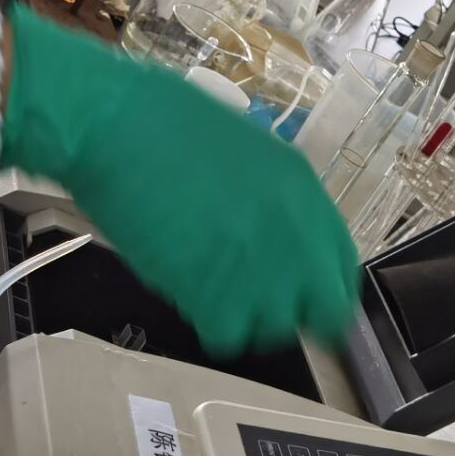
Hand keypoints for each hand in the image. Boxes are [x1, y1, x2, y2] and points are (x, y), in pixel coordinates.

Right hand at [0, 7, 358, 355]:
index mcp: (302, 189)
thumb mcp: (245, 147)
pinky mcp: (209, 291)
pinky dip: (209, 325)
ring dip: (250, 321)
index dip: (323, 287)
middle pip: (323, 310)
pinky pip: (226, 335)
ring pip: (275, 329)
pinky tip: (189, 295)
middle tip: (259, 304)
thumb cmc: (163, 120)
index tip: (303, 295)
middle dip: (295, 313)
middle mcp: (291, 232)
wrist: (112, 123)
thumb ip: (273, 197)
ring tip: (216, 295)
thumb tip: (275, 233)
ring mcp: (253, 264)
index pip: (342, 266)